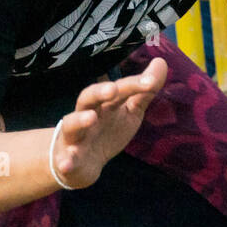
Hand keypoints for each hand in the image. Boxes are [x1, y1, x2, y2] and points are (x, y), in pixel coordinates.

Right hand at [51, 58, 167, 188]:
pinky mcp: (68, 158)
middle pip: (87, 98)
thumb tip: (161, 61)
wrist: (85, 164)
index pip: (117, 90)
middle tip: (113, 89)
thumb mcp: (130, 111)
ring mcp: (75, 136)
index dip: (133, 84)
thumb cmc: (108, 132)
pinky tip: (66, 165)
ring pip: (72, 125)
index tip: (151, 82)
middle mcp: (86, 115)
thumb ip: (144, 92)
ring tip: (90, 118)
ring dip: (79, 120)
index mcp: (103, 104)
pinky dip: (66, 161)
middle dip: (98, 92)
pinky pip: (65, 159)